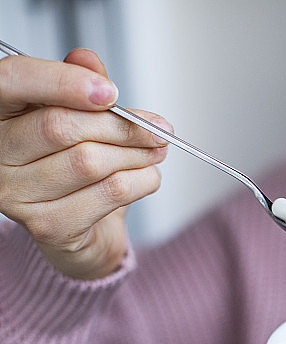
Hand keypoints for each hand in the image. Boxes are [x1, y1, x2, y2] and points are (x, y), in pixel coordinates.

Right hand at [0, 49, 170, 278]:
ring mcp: (17, 194)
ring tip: (156, 151)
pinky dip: (141, 181)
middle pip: (62, 126)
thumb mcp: (80, 118)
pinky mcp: (49, 226)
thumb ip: (81, 87)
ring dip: (137, 154)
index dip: (62, 81)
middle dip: (122, 125)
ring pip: (90, 161)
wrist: (83, 229)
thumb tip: (87, 60)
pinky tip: (147, 177)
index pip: (14, 80)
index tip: (110, 91)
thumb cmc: (76, 165)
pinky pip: (109, 193)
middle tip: (158, 128)